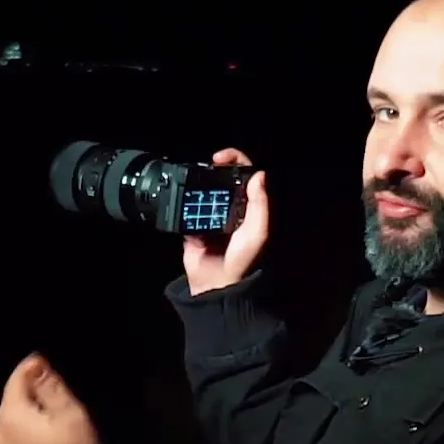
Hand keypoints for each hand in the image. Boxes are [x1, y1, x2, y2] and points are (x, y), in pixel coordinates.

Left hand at [0, 353, 101, 443]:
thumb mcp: (68, 412)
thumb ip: (50, 386)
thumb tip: (37, 367)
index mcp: (10, 416)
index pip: (15, 381)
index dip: (30, 367)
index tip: (41, 360)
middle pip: (11, 402)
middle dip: (28, 391)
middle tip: (49, 384)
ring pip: (12, 423)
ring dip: (27, 413)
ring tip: (49, 411)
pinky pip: (15, 441)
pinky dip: (26, 433)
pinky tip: (43, 436)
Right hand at [181, 148, 269, 294]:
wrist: (218, 285)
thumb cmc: (244, 261)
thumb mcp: (259, 231)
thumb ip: (261, 203)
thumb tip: (259, 174)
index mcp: (249, 207)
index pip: (245, 176)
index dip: (236, 161)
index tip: (222, 158)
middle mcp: (230, 210)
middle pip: (221, 180)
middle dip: (214, 170)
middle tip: (207, 166)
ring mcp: (210, 218)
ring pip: (202, 192)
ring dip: (197, 185)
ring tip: (193, 181)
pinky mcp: (192, 228)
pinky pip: (186, 210)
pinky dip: (183, 203)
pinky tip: (182, 198)